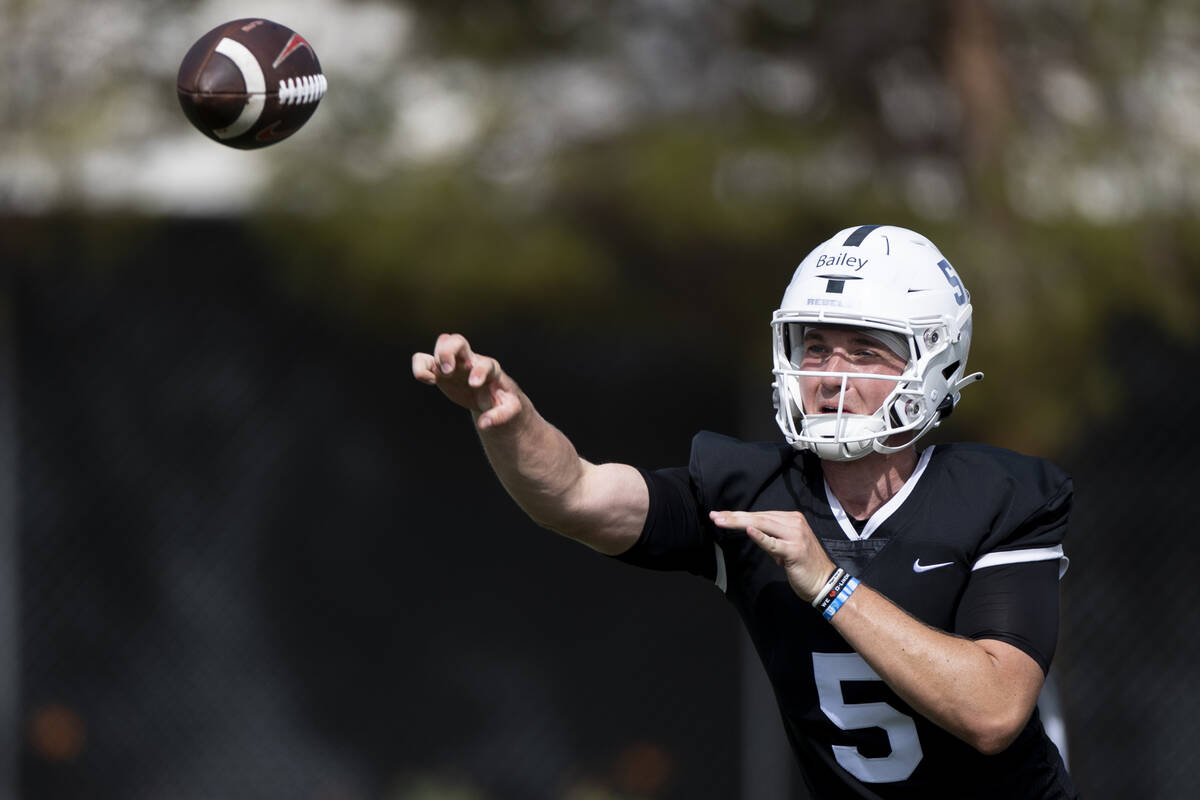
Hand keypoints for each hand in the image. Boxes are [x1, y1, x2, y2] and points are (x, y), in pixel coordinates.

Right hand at [412, 333, 523, 429]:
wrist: (492, 397)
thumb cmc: (502, 401)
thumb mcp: (509, 409)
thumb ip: (500, 416)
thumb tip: (484, 424)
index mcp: (491, 369)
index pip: (485, 364)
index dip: (479, 371)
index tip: (474, 385)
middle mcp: (471, 361)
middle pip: (458, 340)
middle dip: (448, 352)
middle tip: (447, 370)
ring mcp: (455, 363)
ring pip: (442, 342)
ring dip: (436, 356)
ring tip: (435, 378)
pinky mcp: (441, 371)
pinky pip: (424, 358)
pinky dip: (420, 366)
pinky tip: (428, 380)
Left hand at [709, 510, 836, 602]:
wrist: (824, 583)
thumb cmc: (803, 566)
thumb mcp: (785, 546)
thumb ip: (770, 537)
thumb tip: (751, 531)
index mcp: (791, 519)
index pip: (760, 515)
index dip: (738, 515)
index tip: (720, 516)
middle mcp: (794, 523)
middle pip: (758, 517)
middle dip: (734, 517)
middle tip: (714, 516)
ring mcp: (796, 535)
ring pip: (763, 525)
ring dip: (739, 523)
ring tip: (722, 521)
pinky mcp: (795, 551)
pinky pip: (773, 543)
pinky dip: (761, 537)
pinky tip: (748, 531)